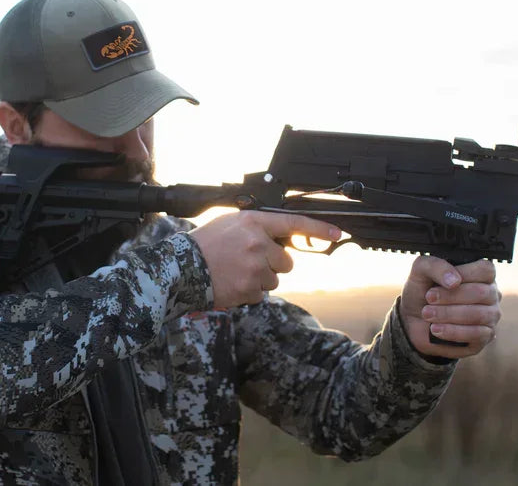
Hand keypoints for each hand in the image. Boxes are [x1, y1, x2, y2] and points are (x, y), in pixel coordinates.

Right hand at [189, 211, 340, 308]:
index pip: (294, 223)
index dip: (319, 228)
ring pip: (273, 279)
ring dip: (259, 279)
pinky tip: (231, 283)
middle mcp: (257, 244)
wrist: (179, 269)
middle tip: (247, 262)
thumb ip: (255, 227)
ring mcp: (254, 268)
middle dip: (272, 264)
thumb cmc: (202, 245)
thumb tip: (278, 238)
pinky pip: (260, 294)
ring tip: (234, 272)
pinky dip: (248, 292)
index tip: (337, 233)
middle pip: (286, 261)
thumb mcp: (229, 224)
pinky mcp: (249, 289)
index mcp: (252, 223)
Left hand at [399, 255, 500, 358]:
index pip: (486, 270)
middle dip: (451, 296)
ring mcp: (490, 317)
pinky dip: (453, 332)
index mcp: (480, 274)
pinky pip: (476, 335)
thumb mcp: (421, 271)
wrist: (413, 319)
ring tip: (427, 314)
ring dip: (448, 314)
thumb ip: (436, 266)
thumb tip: (454, 280)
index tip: (444, 282)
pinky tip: (436, 329)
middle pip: (482, 293)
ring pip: (479, 315)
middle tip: (429, 299)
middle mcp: (490, 294)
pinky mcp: (484, 337)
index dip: (466, 274)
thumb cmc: (422, 291)